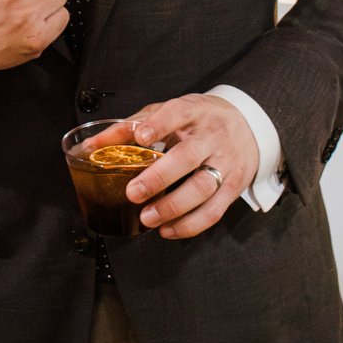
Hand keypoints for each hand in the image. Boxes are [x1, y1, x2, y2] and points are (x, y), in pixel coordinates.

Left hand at [89, 94, 257, 240]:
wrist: (249, 126)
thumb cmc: (200, 120)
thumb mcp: (169, 112)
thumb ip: (131, 126)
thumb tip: (93, 145)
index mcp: (193, 112)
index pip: (177, 113)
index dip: (159, 124)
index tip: (141, 136)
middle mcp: (211, 137)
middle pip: (188, 157)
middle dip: (159, 177)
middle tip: (133, 192)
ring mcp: (225, 163)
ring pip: (202, 188)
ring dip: (172, 207)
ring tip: (147, 218)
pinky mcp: (233, 187)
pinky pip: (213, 211)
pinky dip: (189, 225)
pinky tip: (168, 229)